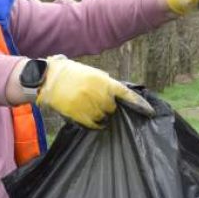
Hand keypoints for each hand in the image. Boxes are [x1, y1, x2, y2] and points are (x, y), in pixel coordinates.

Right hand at [37, 56, 152, 128]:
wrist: (49, 78)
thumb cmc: (70, 73)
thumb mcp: (90, 73)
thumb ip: (104, 83)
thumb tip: (116, 95)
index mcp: (103, 81)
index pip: (126, 93)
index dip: (139, 103)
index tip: (149, 111)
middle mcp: (99, 94)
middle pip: (113, 108)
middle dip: (109, 107)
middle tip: (98, 102)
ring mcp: (89, 105)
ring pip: (103, 117)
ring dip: (100, 115)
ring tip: (90, 108)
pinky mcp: (79, 115)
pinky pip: (94, 124)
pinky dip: (95, 124)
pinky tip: (92, 120)